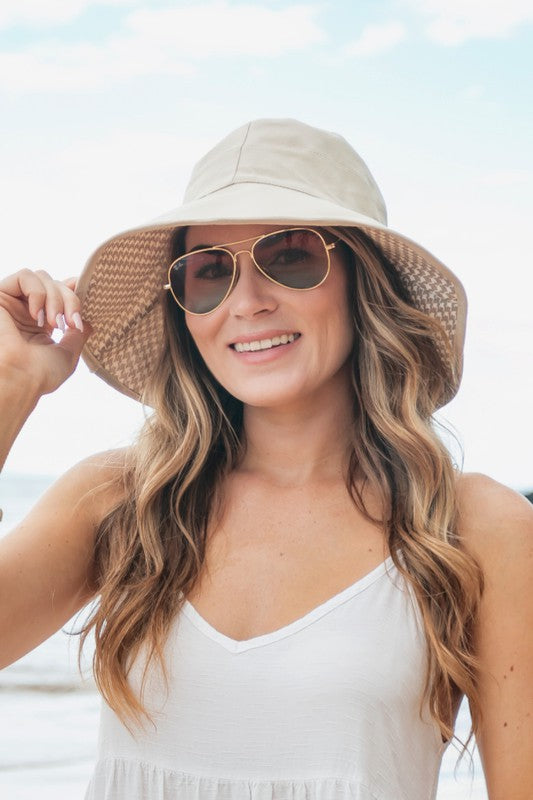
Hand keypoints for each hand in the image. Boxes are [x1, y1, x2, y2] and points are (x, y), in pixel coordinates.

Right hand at [0, 269, 92, 395]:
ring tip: (54, 323)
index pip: (60, 293)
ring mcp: (14, 302)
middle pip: (56, 283)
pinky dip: (37, 292)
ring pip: (42, 277)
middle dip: (70, 300)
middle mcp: (27, 310)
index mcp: (42, 323)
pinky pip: (24, 275)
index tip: (90, 299)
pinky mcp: (1, 295)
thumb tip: (89, 322)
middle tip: (71, 323)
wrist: (19, 379)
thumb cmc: (40, 374)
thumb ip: (77, 335)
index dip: (74, 290)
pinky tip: (37, 315)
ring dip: (55, 297)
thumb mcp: (68, 353)